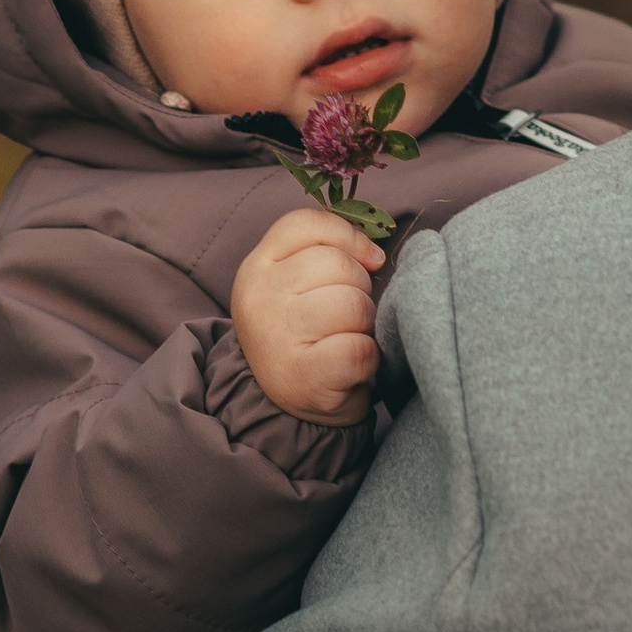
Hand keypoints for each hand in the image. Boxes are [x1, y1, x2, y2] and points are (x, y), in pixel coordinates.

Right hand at [231, 204, 385, 426]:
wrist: (287, 407)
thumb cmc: (305, 335)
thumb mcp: (299, 284)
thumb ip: (327, 251)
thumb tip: (374, 254)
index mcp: (257, 267)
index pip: (306, 224)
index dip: (348, 237)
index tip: (367, 261)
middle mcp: (260, 297)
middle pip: (337, 264)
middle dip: (359, 289)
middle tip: (346, 318)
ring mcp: (277, 336)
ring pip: (353, 304)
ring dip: (365, 325)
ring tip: (346, 340)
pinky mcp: (304, 375)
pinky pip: (360, 348)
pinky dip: (369, 360)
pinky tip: (351, 367)